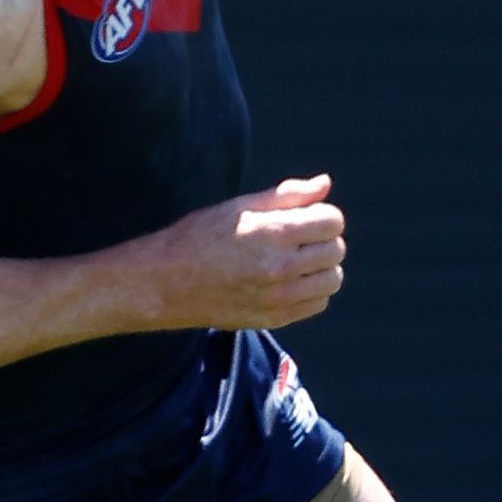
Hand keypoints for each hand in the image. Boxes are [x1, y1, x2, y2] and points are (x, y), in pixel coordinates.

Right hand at [146, 174, 345, 330]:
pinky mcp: (274, 318)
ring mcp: (278, 297)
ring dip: (322, 267)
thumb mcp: (238, 207)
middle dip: (322, 239)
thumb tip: (325, 184)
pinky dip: (312, 291)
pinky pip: (318, 303)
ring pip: (333, 279)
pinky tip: (289, 281)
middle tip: (297, 238)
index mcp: (271, 233)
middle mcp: (279, 267)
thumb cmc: (199, 237)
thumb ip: (286, 195)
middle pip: (336, 250)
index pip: (332, 222)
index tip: (304, 217)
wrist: (165, 283)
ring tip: (297, 261)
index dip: (321, 215)